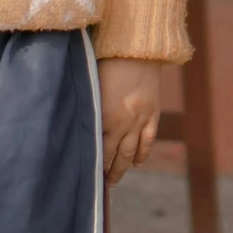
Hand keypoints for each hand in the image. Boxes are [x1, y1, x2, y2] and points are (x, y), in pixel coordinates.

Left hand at [97, 58, 160, 185]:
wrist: (138, 49)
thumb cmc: (108, 63)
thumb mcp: (93, 87)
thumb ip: (89, 107)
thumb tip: (80, 123)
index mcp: (104, 117)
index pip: (97, 148)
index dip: (92, 162)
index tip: (85, 172)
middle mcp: (123, 123)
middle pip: (114, 155)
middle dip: (107, 171)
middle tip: (101, 183)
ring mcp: (140, 120)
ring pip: (131, 152)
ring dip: (123, 167)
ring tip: (115, 178)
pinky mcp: (153, 113)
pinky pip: (148, 139)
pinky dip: (143, 153)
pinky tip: (137, 162)